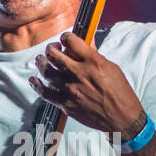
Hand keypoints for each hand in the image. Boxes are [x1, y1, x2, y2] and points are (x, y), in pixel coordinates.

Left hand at [28, 32, 143, 133]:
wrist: (122, 118)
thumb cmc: (120, 94)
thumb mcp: (111, 68)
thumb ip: (95, 56)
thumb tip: (85, 46)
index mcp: (92, 62)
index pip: (71, 41)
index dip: (66, 37)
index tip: (65, 39)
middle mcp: (79, 74)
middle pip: (53, 54)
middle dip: (51, 48)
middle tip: (52, 49)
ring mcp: (70, 89)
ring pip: (46, 71)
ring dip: (41, 63)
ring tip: (41, 60)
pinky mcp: (66, 103)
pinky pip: (45, 93)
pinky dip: (37, 85)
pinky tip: (34, 80)